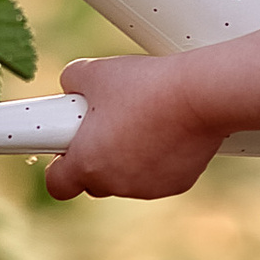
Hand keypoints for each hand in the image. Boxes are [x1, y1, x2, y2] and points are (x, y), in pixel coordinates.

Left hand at [41, 5, 259, 198]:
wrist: (202, 95)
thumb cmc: (146, 84)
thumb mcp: (96, 72)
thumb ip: (72, 83)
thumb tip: (71, 86)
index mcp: (88, 164)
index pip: (57, 185)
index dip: (58, 167)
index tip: (63, 149)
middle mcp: (115, 183)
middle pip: (94, 179)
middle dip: (95, 156)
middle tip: (106, 124)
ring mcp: (148, 187)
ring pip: (127, 177)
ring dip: (127, 156)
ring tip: (142, 118)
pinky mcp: (178, 183)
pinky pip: (157, 173)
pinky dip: (158, 157)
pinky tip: (167, 128)